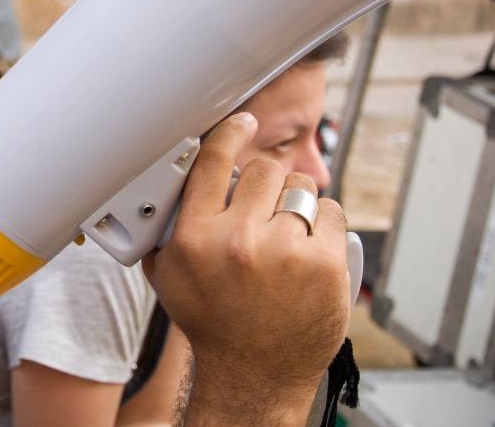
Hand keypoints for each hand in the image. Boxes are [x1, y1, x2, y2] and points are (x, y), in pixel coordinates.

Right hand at [144, 113, 349, 424]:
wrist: (253, 375)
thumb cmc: (213, 326)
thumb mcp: (170, 277)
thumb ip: (165, 229)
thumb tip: (162, 185)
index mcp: (197, 238)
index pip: (215, 161)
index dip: (231, 132)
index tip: (243, 120)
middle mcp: (240, 241)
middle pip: (264, 171)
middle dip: (267, 184)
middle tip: (266, 208)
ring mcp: (287, 252)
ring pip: (301, 189)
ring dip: (297, 201)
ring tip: (290, 229)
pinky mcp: (327, 265)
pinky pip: (333, 214)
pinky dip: (326, 223)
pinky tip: (314, 243)